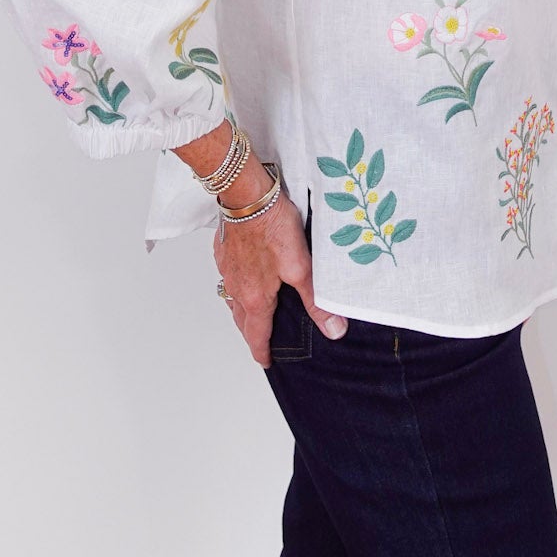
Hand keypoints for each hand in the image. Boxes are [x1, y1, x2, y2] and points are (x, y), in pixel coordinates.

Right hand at [213, 185, 347, 367]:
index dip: (262, 351)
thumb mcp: (302, 266)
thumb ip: (316, 300)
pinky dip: (235, 282)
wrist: (247, 194)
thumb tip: (333, 330)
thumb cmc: (272, 225)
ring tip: (251, 311)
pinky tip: (244, 272)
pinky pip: (227, 274)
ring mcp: (227, 267)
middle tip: (258, 341)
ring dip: (241, 309)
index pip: (257, 334)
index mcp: (256, 297)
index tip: (266, 361)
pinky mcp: (224, 248)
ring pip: (231, 297)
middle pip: (241, 319)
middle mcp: (236, 286)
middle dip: (250, 333)